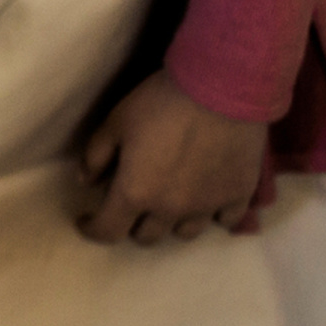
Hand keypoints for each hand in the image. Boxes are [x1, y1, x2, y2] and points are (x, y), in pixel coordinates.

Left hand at [77, 68, 275, 245]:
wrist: (219, 89)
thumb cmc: (159, 104)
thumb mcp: (115, 123)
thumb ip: (96, 156)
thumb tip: (86, 182)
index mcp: (135, 193)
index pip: (108, 231)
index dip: (93, 229)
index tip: (86, 221)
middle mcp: (171, 209)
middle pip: (147, 236)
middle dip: (132, 225)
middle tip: (129, 206)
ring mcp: (208, 206)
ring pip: (185, 233)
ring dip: (171, 223)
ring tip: (168, 204)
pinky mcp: (239, 196)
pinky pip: (225, 220)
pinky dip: (212, 215)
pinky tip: (207, 199)